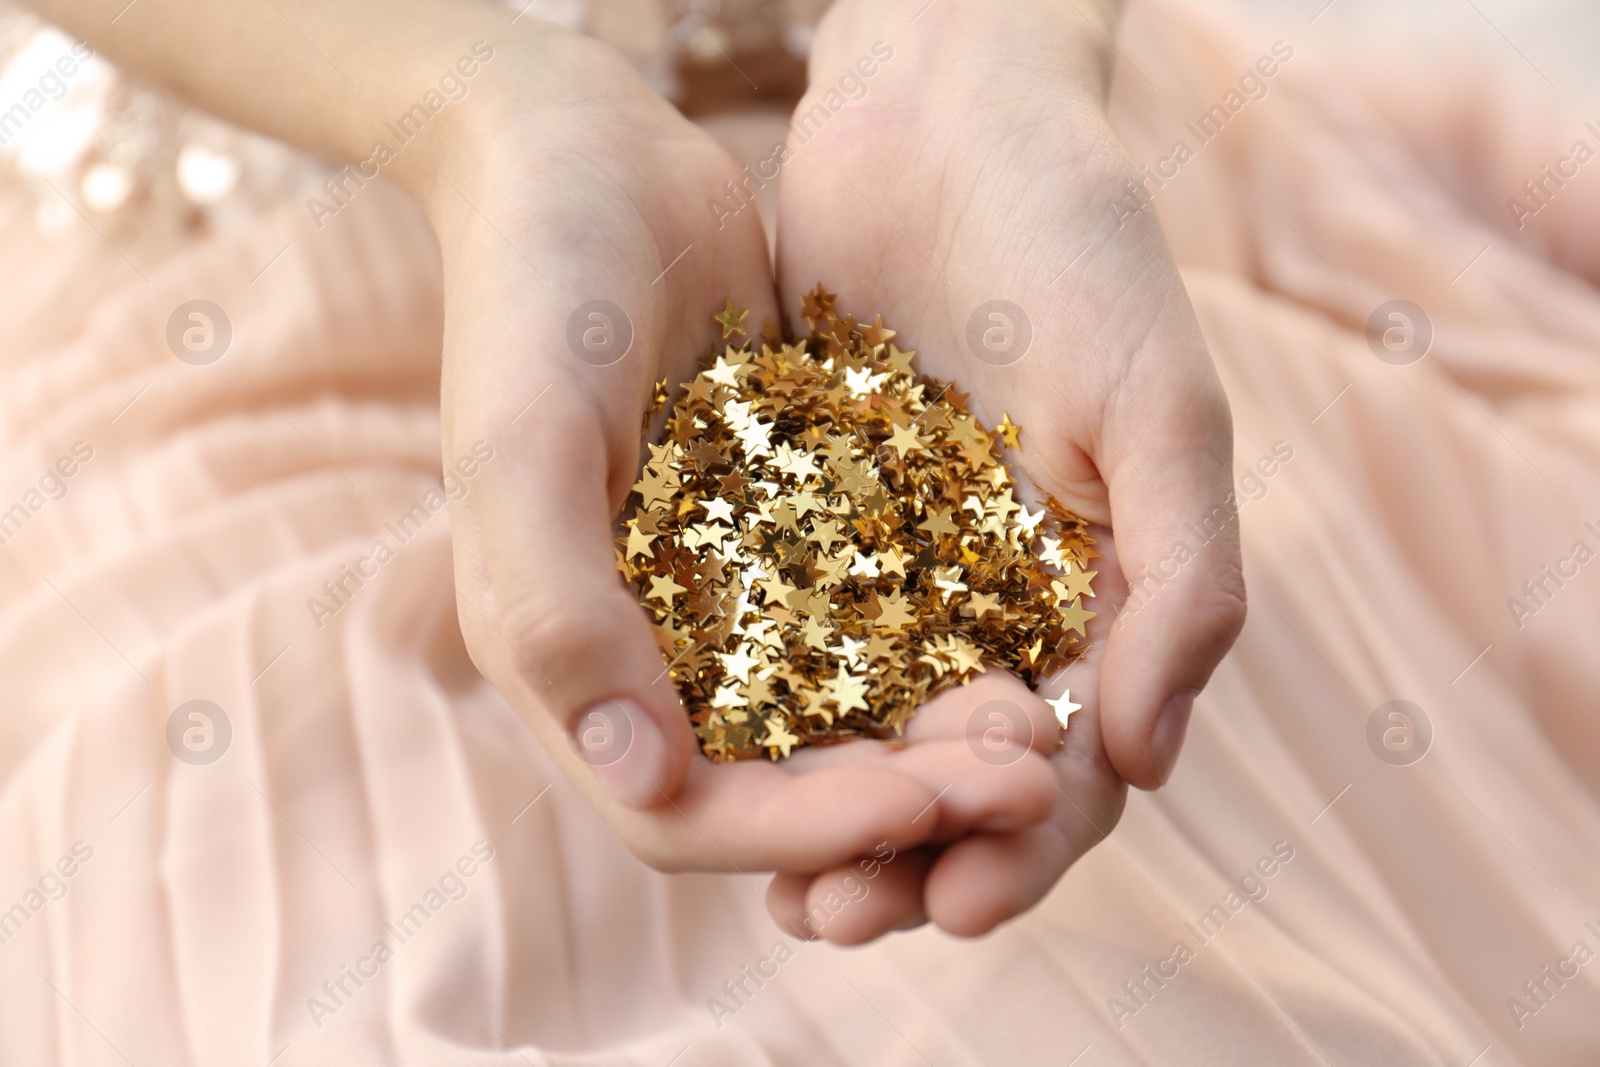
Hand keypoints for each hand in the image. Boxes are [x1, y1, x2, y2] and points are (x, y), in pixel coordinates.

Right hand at [420, 30, 1058, 875]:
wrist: (588, 159)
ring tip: (1042, 730)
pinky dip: (942, 654)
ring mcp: (726, 597)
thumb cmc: (534, 290)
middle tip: (1025, 778)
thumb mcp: (524, 444)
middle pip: (782, 787)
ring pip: (841, 722)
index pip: (681, 811)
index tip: (917, 804)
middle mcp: (650, 652)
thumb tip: (646, 782)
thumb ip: (556, 610)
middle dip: (902, 801)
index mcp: (568, 658)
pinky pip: (875, 624)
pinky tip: (1028, 647)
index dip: (800, 832)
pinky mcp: (792, 535)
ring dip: (936, 745)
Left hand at [765, 0, 1245, 938]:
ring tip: (780, 887)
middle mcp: (995, 595)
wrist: (944, 111)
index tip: (960, 895)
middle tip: (844, 916)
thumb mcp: (1161, 405)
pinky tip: (711, 764)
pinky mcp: (804, 518)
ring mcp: (897, 563)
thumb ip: (1180, 581)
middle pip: (955, 770)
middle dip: (909, 853)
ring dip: (828, 813)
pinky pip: (781, 638)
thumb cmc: (1076, 241)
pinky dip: (757, 711)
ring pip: (863, 728)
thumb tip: (1148, 764)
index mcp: (1096, 590)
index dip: (1022, 842)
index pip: (1070, 760)